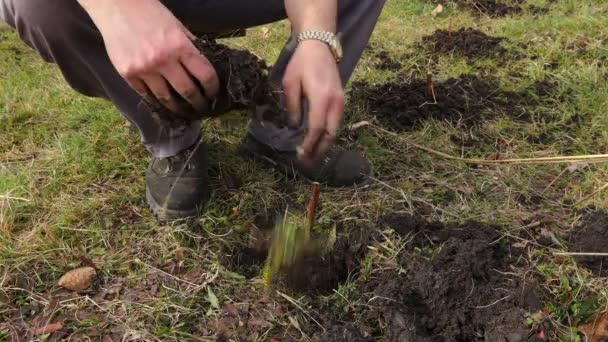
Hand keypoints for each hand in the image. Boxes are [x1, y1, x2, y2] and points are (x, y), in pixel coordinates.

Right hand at [79, 0, 218, 118]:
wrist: (117, 6)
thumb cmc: (150, 13)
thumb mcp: (178, 26)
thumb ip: (191, 47)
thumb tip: (205, 68)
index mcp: (181, 46)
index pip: (206, 76)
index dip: (213, 89)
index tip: (214, 94)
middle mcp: (163, 60)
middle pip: (188, 92)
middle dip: (199, 103)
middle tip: (203, 109)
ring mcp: (144, 69)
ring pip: (166, 98)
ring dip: (178, 107)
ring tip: (184, 111)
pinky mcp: (128, 74)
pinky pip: (146, 95)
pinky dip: (157, 101)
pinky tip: (164, 103)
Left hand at [283, 40, 343, 160]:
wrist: (319, 45)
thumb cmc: (302, 63)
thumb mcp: (290, 84)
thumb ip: (292, 107)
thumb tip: (294, 127)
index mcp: (321, 98)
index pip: (316, 128)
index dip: (309, 144)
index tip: (301, 156)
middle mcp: (335, 102)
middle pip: (330, 133)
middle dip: (320, 150)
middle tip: (308, 163)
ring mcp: (341, 101)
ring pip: (336, 129)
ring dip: (325, 144)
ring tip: (313, 156)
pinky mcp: (342, 100)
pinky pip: (336, 122)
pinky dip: (328, 134)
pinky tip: (319, 140)